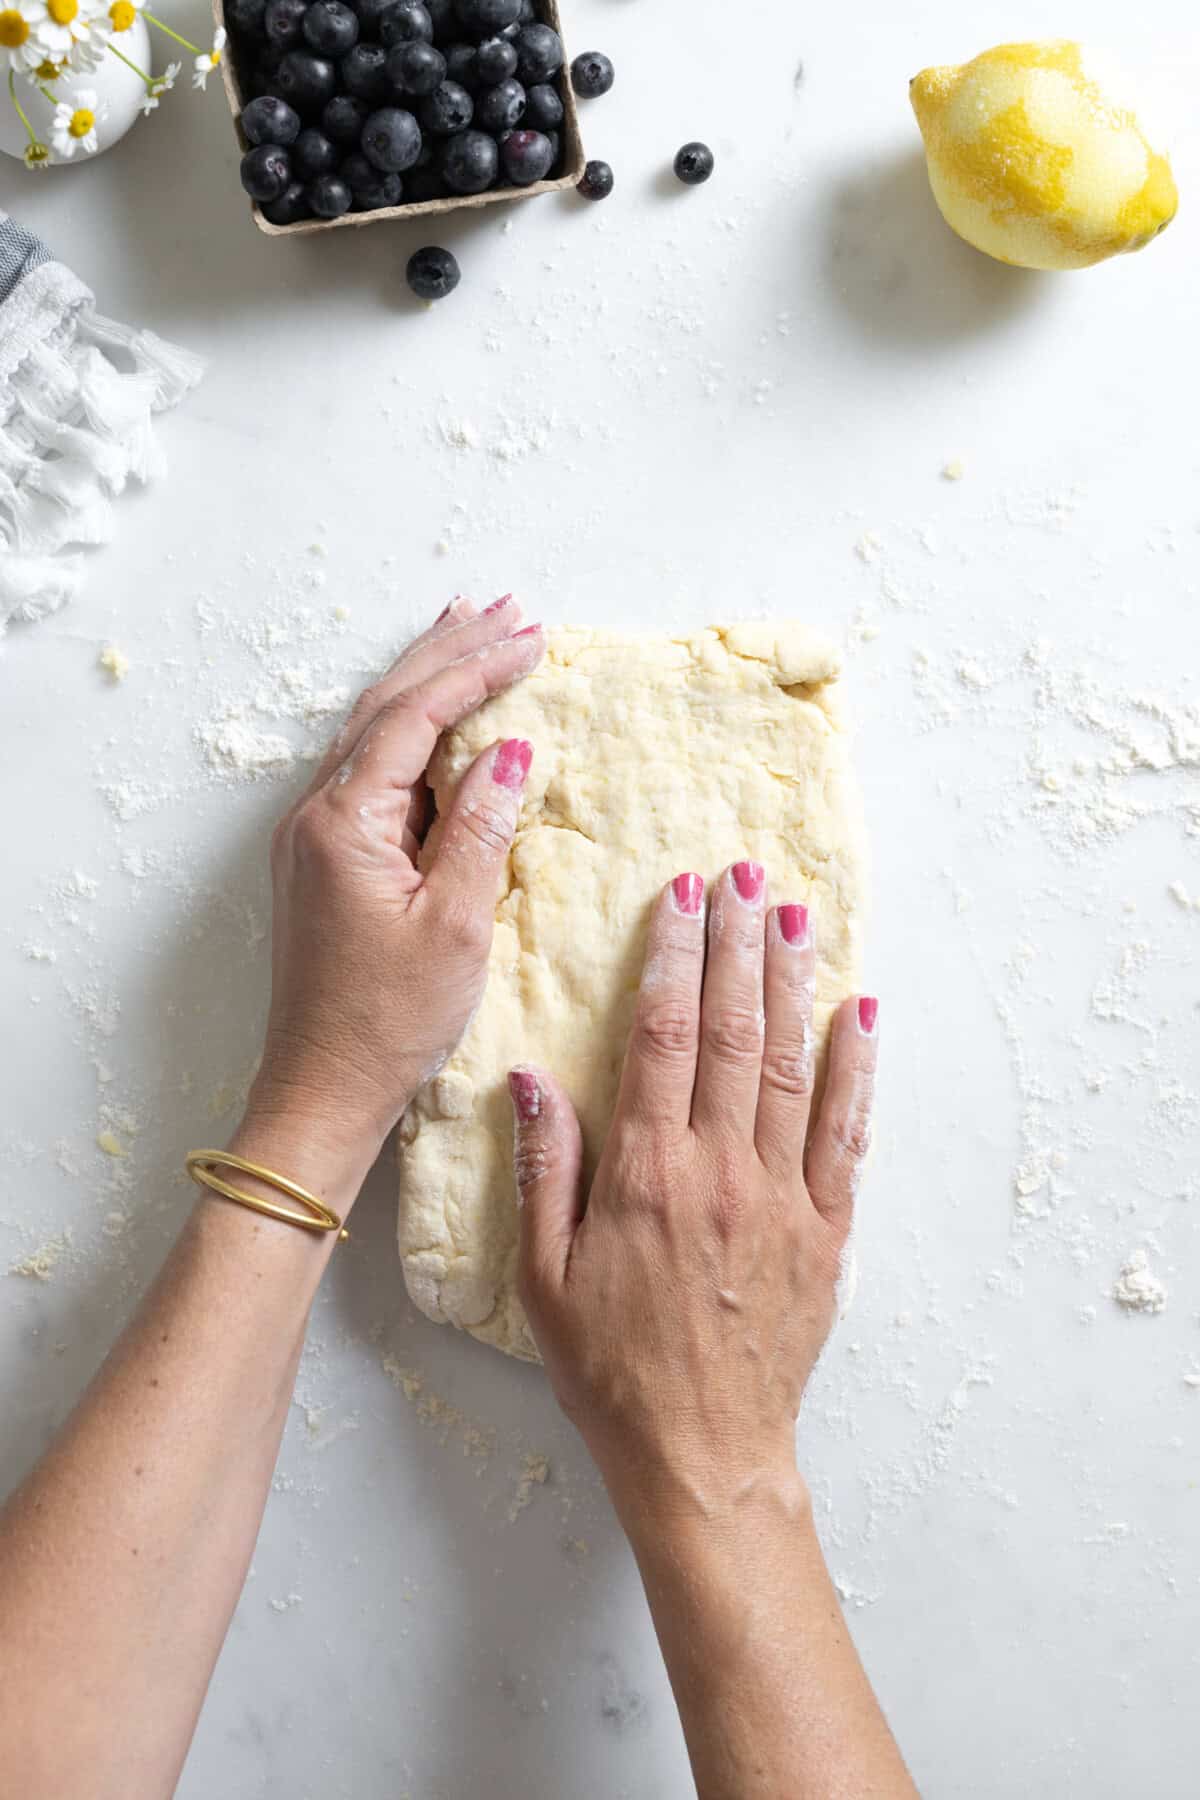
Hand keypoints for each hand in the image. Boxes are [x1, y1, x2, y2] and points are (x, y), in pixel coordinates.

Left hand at [239, 597, 542, 1199]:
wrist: (324, 1087)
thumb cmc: (390, 1021)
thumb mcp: (455, 925)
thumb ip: (480, 828)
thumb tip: (507, 750)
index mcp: (345, 823)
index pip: (416, 717)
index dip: (475, 671)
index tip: (531, 638)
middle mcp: (316, 814)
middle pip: (385, 704)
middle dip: (447, 651)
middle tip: (503, 608)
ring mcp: (314, 835)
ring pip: (373, 730)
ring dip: (424, 679)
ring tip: (467, 629)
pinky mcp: (325, 859)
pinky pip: (369, 767)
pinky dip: (409, 728)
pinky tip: (435, 718)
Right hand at [509, 863, 878, 1523]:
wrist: (701, 1452)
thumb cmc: (611, 1367)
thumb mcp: (543, 1275)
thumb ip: (543, 1168)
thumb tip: (529, 1076)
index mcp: (646, 1174)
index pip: (662, 1035)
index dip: (674, 955)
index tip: (681, 896)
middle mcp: (720, 1170)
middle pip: (732, 1031)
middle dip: (738, 943)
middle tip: (745, 874)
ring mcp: (782, 1197)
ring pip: (789, 1066)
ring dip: (791, 983)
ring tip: (795, 913)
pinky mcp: (827, 1230)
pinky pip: (846, 1134)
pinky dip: (855, 1069)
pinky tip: (858, 1013)